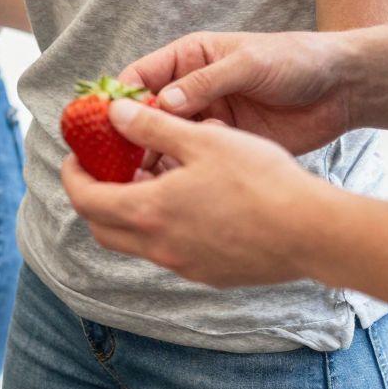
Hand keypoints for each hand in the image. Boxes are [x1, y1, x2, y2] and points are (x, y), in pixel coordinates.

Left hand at [60, 96, 330, 287]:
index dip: (73, 175)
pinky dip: (163, 227)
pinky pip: (169, 251)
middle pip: (102, 227)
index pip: (84, 199)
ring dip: (131, 211)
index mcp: (147, 212)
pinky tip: (190, 201)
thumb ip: (152, 128)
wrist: (313, 233)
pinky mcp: (210, 275)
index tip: (78, 156)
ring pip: (136, 242)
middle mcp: (158, 247)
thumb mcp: (202, 140)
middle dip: (95, 197)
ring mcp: (184, 266)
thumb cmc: (260, 181)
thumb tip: (114, 113)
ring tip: (152, 178)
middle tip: (108, 169)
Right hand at [121, 30, 354, 156]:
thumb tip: (163, 103)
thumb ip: (205, 82)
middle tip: (113, 162)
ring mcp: (206, 119)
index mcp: (188, 60)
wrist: (342, 88)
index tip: (102, 122)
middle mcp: (189, 91)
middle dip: (128, 136)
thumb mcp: (248, 64)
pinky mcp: (224, 146)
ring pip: (165, 141)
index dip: (118, 99)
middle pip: (145, 115)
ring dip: (152, 157)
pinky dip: (180, 173)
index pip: (140, 77)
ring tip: (140, 179)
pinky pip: (192, 160)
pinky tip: (174, 186)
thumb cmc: (294, 60)